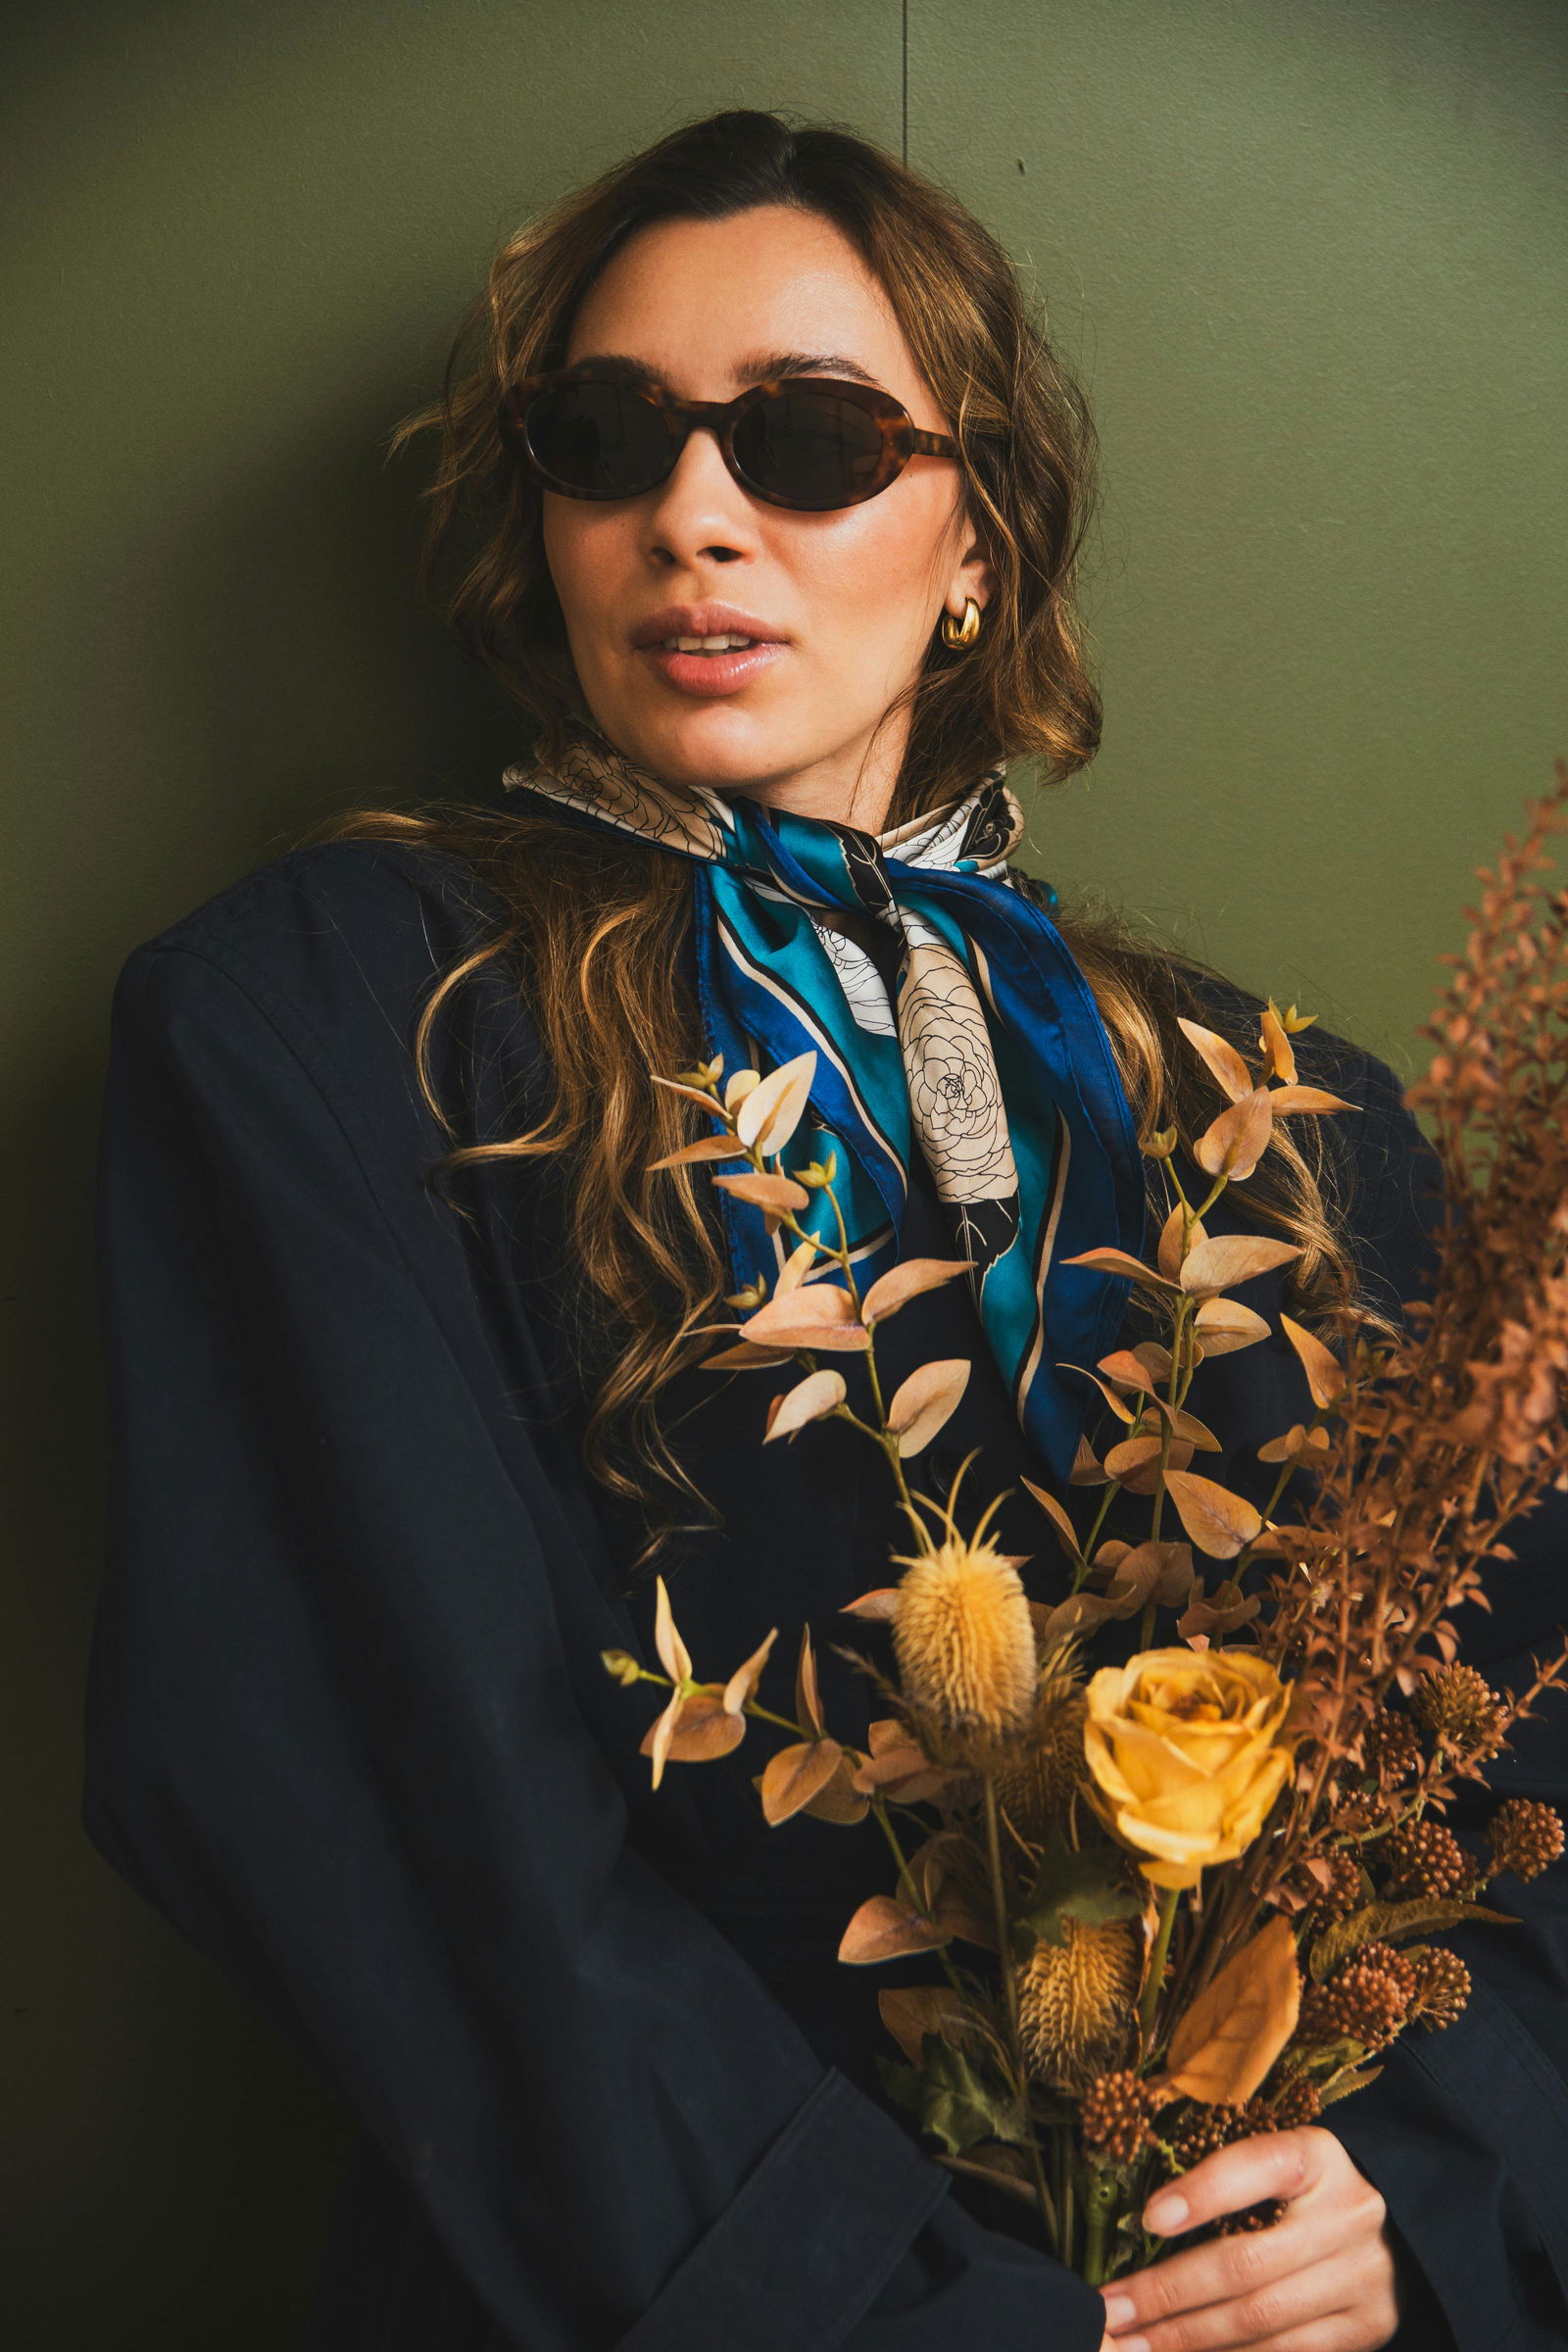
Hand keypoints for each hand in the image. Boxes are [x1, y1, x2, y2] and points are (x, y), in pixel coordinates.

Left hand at [1095, 2127, 1401, 2350]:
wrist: (1401, 2228)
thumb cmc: (1311, 2187)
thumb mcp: (1280, 2159)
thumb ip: (1226, 2178)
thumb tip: (1146, 2220)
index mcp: (1317, 2156)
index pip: (1255, 2167)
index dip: (1200, 2193)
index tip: (1147, 2218)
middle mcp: (1347, 2214)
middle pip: (1245, 2263)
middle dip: (1167, 2293)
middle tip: (1109, 2311)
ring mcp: (1362, 2277)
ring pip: (1260, 2319)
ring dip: (1188, 2338)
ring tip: (1134, 2345)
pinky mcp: (1367, 2328)